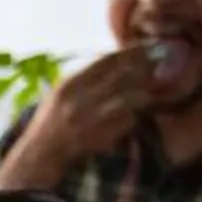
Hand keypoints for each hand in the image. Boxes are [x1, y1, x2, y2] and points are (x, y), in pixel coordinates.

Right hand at [0, 45, 157, 185]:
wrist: (40, 155)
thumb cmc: (51, 122)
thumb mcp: (61, 92)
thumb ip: (85, 75)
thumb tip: (113, 57)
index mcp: (69, 85)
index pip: (107, 61)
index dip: (131, 52)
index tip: (148, 46)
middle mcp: (78, 100)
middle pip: (121, 77)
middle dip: (145, 67)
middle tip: (161, 61)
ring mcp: (88, 120)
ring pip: (128, 99)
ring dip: (143, 93)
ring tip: (153, 88)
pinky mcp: (98, 137)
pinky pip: (126, 122)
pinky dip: (133, 118)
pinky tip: (134, 116)